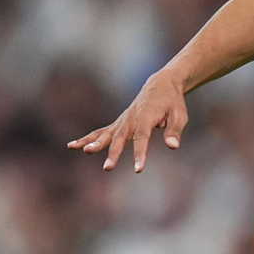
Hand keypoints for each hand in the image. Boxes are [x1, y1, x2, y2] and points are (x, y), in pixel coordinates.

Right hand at [67, 71, 189, 171]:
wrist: (160, 84)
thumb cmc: (172, 101)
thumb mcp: (179, 115)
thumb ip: (174, 131)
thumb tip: (172, 146)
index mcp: (146, 117)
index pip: (142, 138)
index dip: (140, 153)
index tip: (138, 168)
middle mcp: (131, 118)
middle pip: (120, 138)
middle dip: (113, 153)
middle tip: (107, 168)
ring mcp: (123, 120)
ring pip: (106, 134)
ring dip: (94, 143)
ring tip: (83, 151)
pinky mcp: (118, 123)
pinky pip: (101, 132)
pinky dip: (89, 138)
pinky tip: (73, 146)